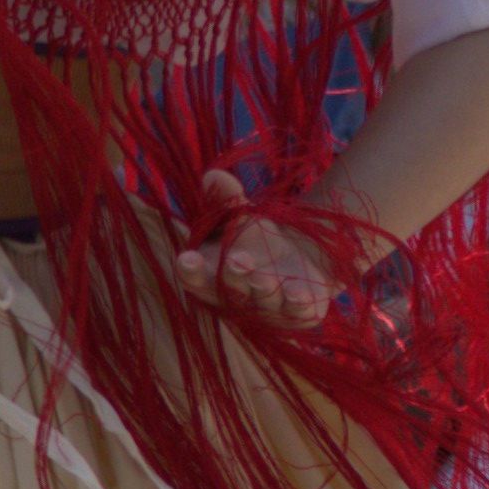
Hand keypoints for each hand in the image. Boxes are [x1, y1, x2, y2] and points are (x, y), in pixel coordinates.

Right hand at [169, 162, 354, 327]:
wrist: (302, 260)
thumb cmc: (257, 241)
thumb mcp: (240, 217)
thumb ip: (226, 200)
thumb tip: (214, 176)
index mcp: (215, 275)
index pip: (195, 278)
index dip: (190, 272)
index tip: (187, 259)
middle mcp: (239, 298)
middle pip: (231, 292)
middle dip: (234, 276)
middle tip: (239, 259)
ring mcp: (269, 309)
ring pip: (264, 304)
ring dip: (264, 290)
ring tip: (265, 278)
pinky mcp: (300, 313)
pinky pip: (299, 312)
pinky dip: (298, 304)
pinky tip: (298, 293)